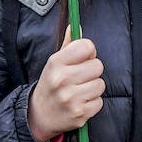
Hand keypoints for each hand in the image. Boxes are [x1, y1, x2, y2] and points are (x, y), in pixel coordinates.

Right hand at [27, 27, 103, 141]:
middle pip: (97, 65)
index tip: (83, 58)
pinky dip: (93, 102)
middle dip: (92, 71)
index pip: (87, 46)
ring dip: (93, 87)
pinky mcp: (79, 114)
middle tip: (81, 77)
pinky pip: (99, 102)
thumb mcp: (55, 62)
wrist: (40, 115)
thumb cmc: (51, 84)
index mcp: (56, 62)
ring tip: (80, 90)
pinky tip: (81, 102)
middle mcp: (62, 79)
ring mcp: (71, 98)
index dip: (88, 51)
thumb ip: (68, 44)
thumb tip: (76, 26)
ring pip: (100, 84)